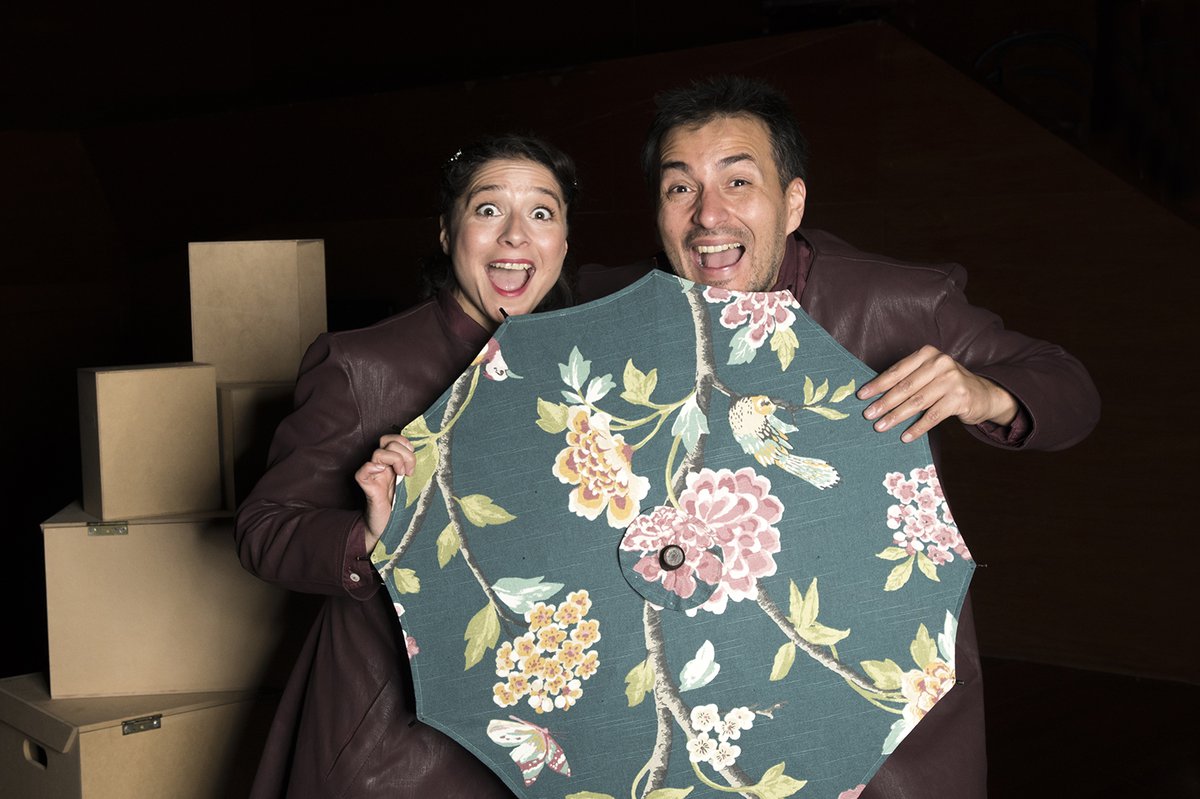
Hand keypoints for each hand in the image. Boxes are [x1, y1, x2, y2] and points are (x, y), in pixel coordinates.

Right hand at [355, 434, 415, 552]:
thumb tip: (430, 456)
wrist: (390, 529)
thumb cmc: (403, 508)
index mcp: (392, 463)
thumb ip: (416, 470)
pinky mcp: (368, 488)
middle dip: (403, 452)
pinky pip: (362, 472)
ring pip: (377, 453)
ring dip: (394, 459)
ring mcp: (374, 476)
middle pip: (385, 441)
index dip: (404, 442)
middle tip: (411, 470)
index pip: (392, 439)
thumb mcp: (414, 485)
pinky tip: (382, 473)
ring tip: (403, 475)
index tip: (415, 455)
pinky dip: (371, 467)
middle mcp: (382, 467)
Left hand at [857, 345, 1017, 442]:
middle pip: (905, 387)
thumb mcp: (928, 375)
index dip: (878, 384)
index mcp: (928, 354)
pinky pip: (933, 416)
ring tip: (880, 427)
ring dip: (896, 416)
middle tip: (868, 414)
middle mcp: (940, 363)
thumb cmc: (947, 385)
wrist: (983, 394)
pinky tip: (905, 437)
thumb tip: (874, 395)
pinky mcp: (960, 398)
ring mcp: (952, 380)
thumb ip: (907, 379)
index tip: (862, 396)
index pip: (898, 371)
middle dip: (884, 402)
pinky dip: (917, 428)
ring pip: (917, 402)